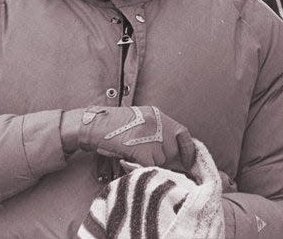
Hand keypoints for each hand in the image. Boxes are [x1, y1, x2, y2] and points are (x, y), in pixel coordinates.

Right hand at [69, 105, 195, 171]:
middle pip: (171, 150)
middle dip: (163, 158)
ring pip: (160, 160)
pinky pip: (149, 166)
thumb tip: (170, 150)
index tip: (189, 161)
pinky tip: (129, 161)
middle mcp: (158, 123)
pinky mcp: (142, 149)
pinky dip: (141, 167)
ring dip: (150, 163)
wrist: (93, 125)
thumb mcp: (139, 120)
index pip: (182, 132)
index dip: (188, 148)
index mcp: (158, 115)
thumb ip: (156, 130)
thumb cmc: (112, 125)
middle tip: (148, 158)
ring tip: (133, 155)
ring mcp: (150, 136)